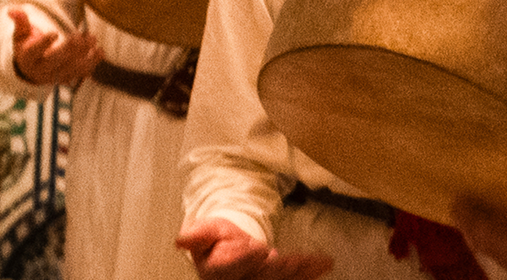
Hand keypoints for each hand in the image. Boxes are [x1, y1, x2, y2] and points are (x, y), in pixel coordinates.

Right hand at [9, 7, 100, 85]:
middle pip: (55, 60)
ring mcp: (56, 76)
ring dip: (84, 54)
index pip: (33, 52)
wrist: (33, 69)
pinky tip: (99, 51)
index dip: (43, 43)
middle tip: (79, 35)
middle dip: (69, 48)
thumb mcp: (21, 35)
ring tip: (92, 38)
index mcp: (27, 57)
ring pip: (71, 68)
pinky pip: (81, 73)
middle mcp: (41, 69)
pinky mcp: (68, 78)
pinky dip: (92, 63)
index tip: (54, 32)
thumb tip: (13, 10)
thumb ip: (21, 22)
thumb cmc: (28, 46)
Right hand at [176, 218, 331, 279]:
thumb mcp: (204, 231)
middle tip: (295, 260)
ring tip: (316, 262)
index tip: (258, 249)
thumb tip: (182, 239)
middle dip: (279, 268)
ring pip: (279, 278)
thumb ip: (197, 235)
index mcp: (217, 271)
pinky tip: (324, 263)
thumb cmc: (216, 240)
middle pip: (260, 276)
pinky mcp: (276, 277)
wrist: (228, 248)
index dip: (243, 259)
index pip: (228, 268)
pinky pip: (293, 276)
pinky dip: (309, 270)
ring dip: (298, 271)